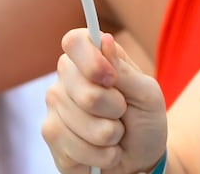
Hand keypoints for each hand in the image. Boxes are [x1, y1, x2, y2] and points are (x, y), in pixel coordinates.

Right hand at [42, 29, 166, 173]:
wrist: (141, 159)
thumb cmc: (144, 119)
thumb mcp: (147, 93)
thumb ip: (124, 70)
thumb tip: (104, 40)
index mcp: (88, 58)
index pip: (74, 42)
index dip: (93, 61)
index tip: (111, 79)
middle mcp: (65, 79)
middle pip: (85, 92)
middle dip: (114, 109)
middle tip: (121, 112)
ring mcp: (54, 109)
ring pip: (83, 124)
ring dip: (110, 135)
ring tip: (114, 134)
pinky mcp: (52, 138)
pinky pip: (75, 149)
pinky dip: (101, 156)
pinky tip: (103, 152)